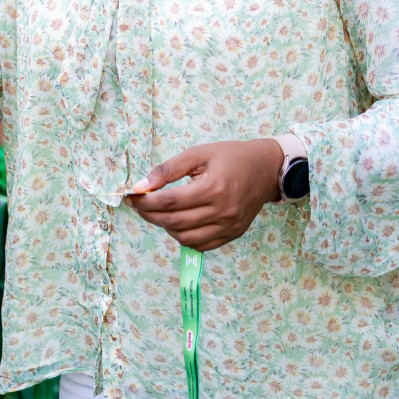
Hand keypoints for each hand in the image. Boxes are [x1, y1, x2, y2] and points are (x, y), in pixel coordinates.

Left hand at [125, 139, 283, 251]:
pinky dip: (184, 237)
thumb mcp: (199, 153)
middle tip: (139, 206)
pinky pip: (201, 245)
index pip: (169, 202)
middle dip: (150, 215)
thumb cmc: (232, 157)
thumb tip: (141, 185)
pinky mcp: (233, 234)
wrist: (268, 169)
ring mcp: (229, 227)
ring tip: (158, 213)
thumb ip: (168, 169)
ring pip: (185, 238)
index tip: (131, 197)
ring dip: (165, 227)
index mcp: (213, 188)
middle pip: (174, 223)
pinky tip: (178, 222)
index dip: (145, 202)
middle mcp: (222, 212)